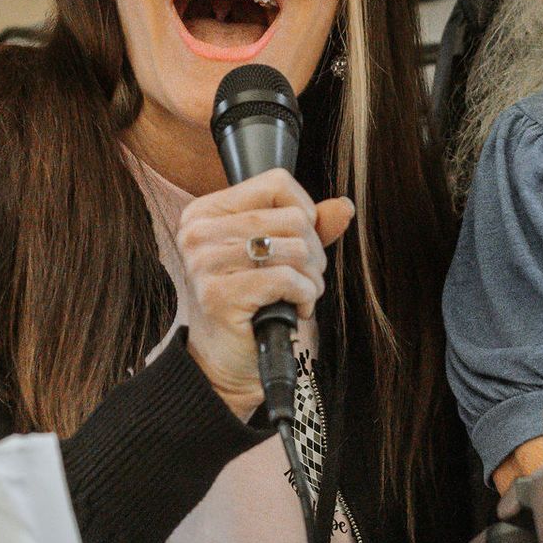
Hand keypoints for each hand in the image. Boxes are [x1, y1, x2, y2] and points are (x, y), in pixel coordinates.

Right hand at [177, 168, 353, 415]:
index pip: (276, 182)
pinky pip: (287, 280)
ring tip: (299, 295)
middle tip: (305, 279)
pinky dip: (304, 297)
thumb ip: (309, 226)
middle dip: (314, 253)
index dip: (305, 212)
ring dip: (312, 278)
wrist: (227, 360)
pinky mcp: (218, 295)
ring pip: (294, 247)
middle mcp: (198, 232)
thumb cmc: (252, 303)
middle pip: (292, 217)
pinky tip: (294, 309)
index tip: (301, 242)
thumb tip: (344, 206)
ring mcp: (204, 264)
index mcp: (206, 212)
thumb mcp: (279, 254)